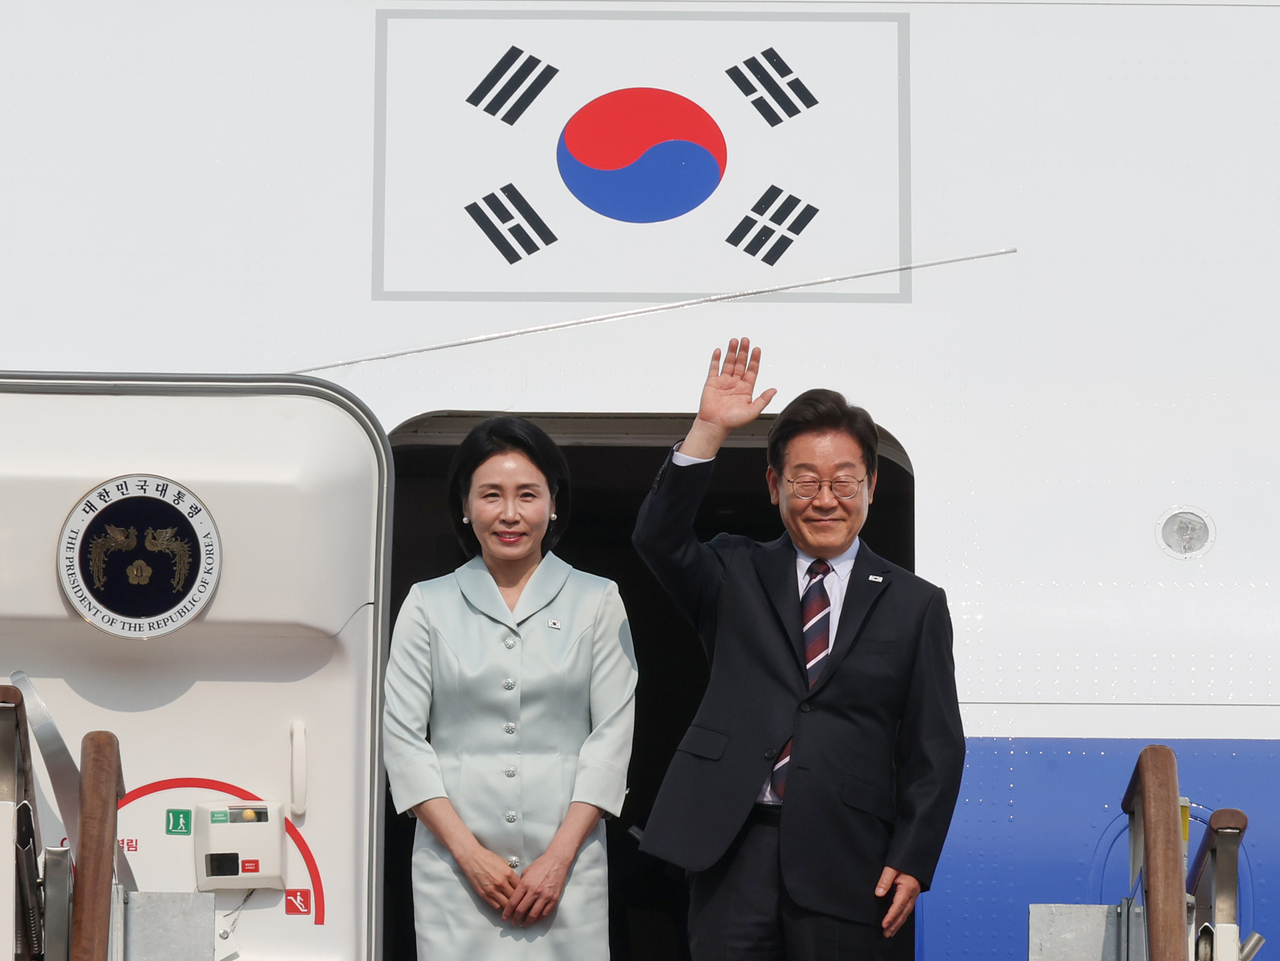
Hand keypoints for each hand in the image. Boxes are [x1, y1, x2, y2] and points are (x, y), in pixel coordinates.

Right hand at [456, 843, 520, 912]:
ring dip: (511, 908)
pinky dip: (502, 908)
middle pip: (515, 898)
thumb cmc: (487, 858)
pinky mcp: (485, 895)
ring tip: (515, 910)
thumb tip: (517, 881)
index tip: (526, 896)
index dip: (524, 893)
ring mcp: (492, 890)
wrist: (472, 858)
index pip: (521, 888)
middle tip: (523, 905)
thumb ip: (511, 873)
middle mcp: (501, 883)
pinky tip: (504, 908)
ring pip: (506, 905)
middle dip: (519, 902)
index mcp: (508, 873)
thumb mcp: (504, 862)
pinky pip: (496, 906)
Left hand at [503, 850, 569, 925]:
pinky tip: (535, 920)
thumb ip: (520, 884)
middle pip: (521, 910)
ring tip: (523, 924)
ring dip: (527, 922)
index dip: (507, 912)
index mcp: (525, 884)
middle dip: (515, 919)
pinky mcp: (553, 899)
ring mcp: (544, 896)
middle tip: (513, 922)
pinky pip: (545, 913)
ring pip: (533, 915)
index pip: (513, 902)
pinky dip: (539, 918)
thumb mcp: (526, 872)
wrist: (556, 861)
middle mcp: (534, 891)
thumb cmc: (541, 865)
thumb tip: (515, 895)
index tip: (505, 917)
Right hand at [682, 337, 776, 457]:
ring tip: (734, 341)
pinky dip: (716, 359)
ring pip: (729, 363)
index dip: (754, 359)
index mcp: (745, 389)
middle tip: (746, 340)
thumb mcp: (752, 411)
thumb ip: (763, 400)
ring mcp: (723, 382)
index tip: (756, 349)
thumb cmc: (732, 422)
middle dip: (743, 351)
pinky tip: (719, 351)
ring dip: (732, 352)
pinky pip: (714, 368)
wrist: (714, 425)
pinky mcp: (712, 383)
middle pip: (741, 363)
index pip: (751, 370)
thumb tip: (774, 390)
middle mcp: (735, 384)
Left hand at [876, 866, 920, 937]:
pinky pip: (906, 911)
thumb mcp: (892, 868)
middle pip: (903, 914)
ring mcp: (913, 897)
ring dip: (897, 924)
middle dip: (894, 925)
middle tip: (886, 933)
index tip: (884, 924)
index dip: (891, 916)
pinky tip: (896, 923)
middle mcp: (912, 895)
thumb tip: (879, 893)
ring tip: (889, 933)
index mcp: (908, 889)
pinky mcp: (912, 898)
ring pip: (906, 914)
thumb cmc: (904, 864)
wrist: (915, 861)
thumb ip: (885, 880)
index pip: (899, 906)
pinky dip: (901, 919)